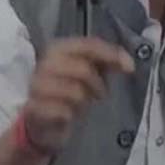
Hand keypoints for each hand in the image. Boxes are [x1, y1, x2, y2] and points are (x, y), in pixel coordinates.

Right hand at [23, 38, 134, 153]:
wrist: (40, 119)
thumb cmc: (66, 89)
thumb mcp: (86, 72)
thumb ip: (105, 62)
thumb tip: (128, 63)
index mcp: (57, 48)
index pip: (88, 44)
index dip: (111, 53)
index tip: (130, 67)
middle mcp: (45, 64)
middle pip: (84, 69)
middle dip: (98, 84)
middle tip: (99, 94)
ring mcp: (37, 86)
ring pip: (76, 92)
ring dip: (84, 102)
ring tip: (80, 105)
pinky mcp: (34, 108)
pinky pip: (64, 112)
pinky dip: (71, 115)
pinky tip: (67, 116)